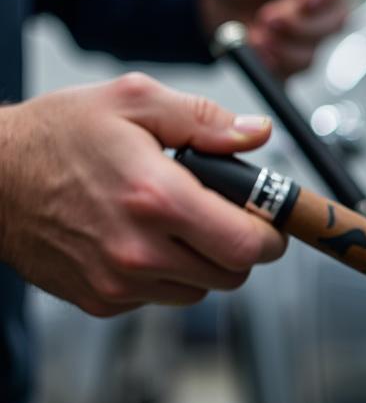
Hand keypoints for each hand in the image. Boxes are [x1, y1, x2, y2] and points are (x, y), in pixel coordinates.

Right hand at [0, 74, 286, 316]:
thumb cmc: (58, 135)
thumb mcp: (134, 102)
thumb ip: (205, 119)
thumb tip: (257, 135)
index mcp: (158, 199)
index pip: (248, 245)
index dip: (270, 235)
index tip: (268, 221)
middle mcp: (140, 251)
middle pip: (233, 275)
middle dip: (239, 247)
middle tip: (222, 217)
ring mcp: (119, 283)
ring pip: (200, 290)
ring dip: (202, 262)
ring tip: (173, 223)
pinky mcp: (103, 301)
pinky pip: (161, 298)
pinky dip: (165, 275)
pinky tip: (140, 239)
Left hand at [200, 0, 356, 77]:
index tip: (306, 1)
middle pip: (336, 15)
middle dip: (300, 23)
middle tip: (267, 19)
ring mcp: (318, 23)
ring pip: (321, 43)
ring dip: (287, 44)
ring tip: (255, 35)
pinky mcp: (305, 48)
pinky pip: (302, 63)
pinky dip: (278, 60)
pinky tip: (258, 49)